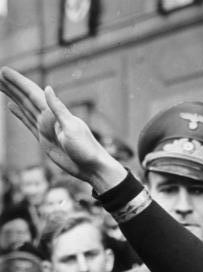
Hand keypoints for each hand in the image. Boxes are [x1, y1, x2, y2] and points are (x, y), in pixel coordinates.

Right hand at [0, 68, 126, 191]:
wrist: (92, 168)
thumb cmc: (87, 149)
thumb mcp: (72, 128)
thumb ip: (58, 109)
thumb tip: (47, 88)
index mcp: (54, 114)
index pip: (32, 93)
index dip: (18, 82)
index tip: (4, 71)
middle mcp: (48, 118)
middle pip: (26, 98)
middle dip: (12, 86)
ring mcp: (46, 128)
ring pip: (25, 108)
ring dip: (13, 97)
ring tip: (1, 86)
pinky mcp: (44, 139)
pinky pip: (28, 123)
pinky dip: (19, 114)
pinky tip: (12, 107)